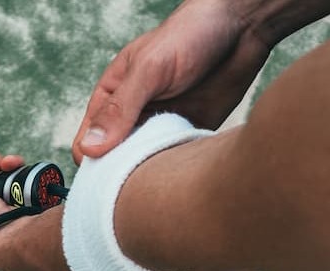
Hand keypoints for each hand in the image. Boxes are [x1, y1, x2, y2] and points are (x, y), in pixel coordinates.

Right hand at [72, 0, 272, 162]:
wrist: (241, 28)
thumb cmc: (189, 36)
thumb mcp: (148, 70)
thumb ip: (120, 109)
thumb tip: (90, 148)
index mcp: (113, 97)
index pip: (88, 142)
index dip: (92, 164)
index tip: (107, 178)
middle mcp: (134, 115)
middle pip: (115, 161)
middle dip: (122, 176)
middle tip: (138, 183)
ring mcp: (161, 126)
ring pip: (145, 166)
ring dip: (150, 175)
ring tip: (163, 175)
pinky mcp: (189, 134)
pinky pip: (174, 162)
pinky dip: (176, 170)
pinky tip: (184, 168)